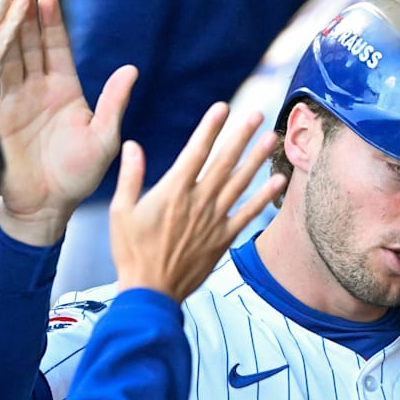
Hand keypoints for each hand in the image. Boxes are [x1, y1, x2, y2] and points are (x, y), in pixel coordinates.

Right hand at [0, 0, 136, 245]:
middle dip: (22, 17)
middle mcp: (36, 90)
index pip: (56, 48)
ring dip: (0, 33)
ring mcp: (12, 102)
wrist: (44, 210)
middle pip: (27, 45)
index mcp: (64, 91)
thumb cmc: (78, 177)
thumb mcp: (103, 139)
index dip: (51, 24)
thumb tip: (131, 70)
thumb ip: (113, 104)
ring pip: (5, 58)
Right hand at [109, 103, 287, 301]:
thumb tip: (132, 145)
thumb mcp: (121, 212)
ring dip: (257, 159)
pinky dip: (264, 197)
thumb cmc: (131, 252)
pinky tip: (278, 181)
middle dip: (241, 135)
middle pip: (224, 161)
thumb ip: (130, 177)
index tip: (223, 108)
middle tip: (257, 114)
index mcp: (173, 192)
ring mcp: (213, 220)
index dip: (210, 128)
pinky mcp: (223, 238)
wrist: (151, 291)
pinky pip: (248, 213)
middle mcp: (198, 202)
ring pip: (240, 183)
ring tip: (271, 137)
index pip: (196, 151)